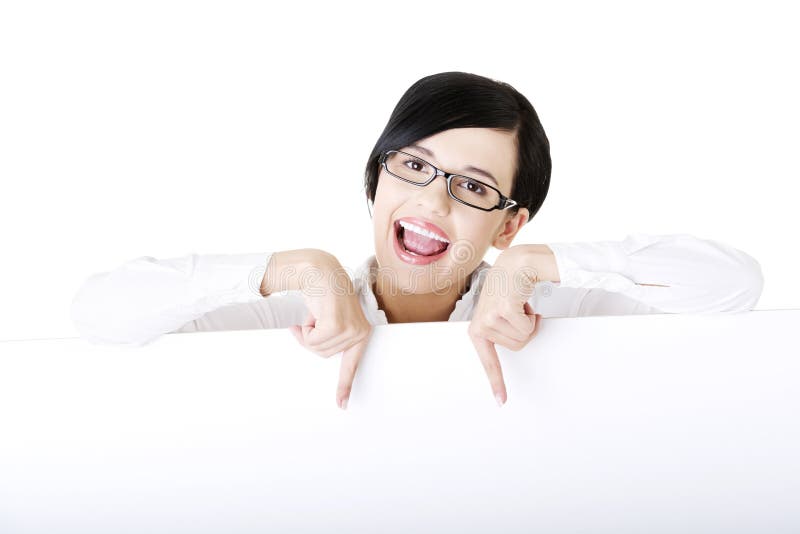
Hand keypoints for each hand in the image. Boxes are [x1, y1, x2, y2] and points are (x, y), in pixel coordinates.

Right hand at [287, 252, 372, 409]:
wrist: (320, 270)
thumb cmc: (323, 293)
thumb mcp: (330, 319)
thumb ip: (330, 336)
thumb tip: (318, 347)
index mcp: (361, 333)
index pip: (352, 364)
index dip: (344, 385)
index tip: (342, 405)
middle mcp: (361, 332)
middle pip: (325, 354)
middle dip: (311, 340)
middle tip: (309, 321)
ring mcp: (351, 329)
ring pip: (318, 348)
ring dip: (308, 332)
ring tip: (313, 314)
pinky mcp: (338, 325)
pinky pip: (313, 340)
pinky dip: (305, 329)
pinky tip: (311, 313)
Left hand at [467, 251, 541, 405]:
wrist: (516, 264)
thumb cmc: (510, 288)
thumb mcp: (500, 312)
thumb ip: (500, 330)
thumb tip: (516, 342)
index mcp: (478, 330)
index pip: (488, 361)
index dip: (496, 381)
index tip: (501, 402)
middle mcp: (480, 325)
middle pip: (517, 347)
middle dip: (525, 330)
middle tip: (519, 311)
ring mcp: (490, 318)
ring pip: (523, 338)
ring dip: (529, 321)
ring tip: (520, 304)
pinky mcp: (502, 311)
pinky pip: (527, 328)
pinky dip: (532, 315)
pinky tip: (523, 300)